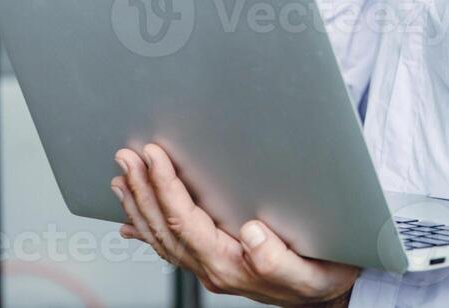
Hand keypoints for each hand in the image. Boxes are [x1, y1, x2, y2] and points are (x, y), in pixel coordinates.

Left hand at [113, 143, 359, 306]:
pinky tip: (131, 222)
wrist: (325, 297)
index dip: (166, 185)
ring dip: (139, 203)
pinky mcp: (210, 263)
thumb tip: (250, 232)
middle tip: (127, 156)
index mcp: (230, 265)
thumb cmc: (320, 276)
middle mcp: (212, 268)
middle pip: (165, 226)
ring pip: (161, 235)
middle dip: (143, 188)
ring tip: (122, 177)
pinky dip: (146, 230)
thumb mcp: (312, 270)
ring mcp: (208, 267)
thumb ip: (278, 258)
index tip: (154, 156)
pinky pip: (169, 247)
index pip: (185, 220)